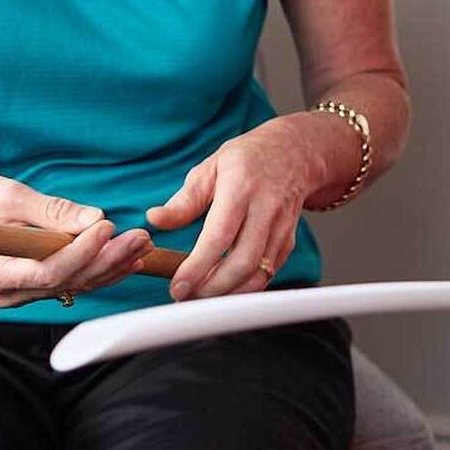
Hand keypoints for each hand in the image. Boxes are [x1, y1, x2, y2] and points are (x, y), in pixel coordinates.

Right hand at [0, 171, 152, 306]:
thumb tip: (92, 219)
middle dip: (107, 259)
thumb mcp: (4, 195)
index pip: (49, 270)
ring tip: (140, 245)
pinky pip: (70, 281)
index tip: (109, 227)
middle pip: (68, 282)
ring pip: (74, 284)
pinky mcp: (30, 285)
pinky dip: (97, 267)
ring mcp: (19, 293)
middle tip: (139, 237)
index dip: (83, 251)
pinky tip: (124, 256)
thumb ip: (49, 210)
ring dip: (110, 265)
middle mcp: (7, 292)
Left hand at [146, 117, 331, 298]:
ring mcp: (281, 227)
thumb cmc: (248, 159)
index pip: (218, 236)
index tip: (177, 285)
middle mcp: (265, 210)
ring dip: (230, 293)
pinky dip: (247, 287)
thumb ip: (184, 200)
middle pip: (243, 262)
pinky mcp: (289, 240)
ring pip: (260, 274)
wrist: (294, 152)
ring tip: (203, 297)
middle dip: (213, 288)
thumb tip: (155, 220)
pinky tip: (226, 289)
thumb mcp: (210, 168)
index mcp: (240, 189)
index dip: (197, 267)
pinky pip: (269, 273)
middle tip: (187, 296)